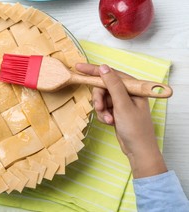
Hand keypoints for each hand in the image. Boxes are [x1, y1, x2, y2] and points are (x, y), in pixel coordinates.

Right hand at [76, 63, 166, 177]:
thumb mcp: (122, 104)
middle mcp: (127, 92)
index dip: (94, 71)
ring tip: (108, 119)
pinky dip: (103, 115)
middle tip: (99, 108)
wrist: (138, 150)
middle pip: (103, 87)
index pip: (111, 73)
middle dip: (99, 98)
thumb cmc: (135, 128)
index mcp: (133, 87)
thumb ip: (113, 85)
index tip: (79, 67)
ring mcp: (122, 102)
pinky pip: (103, 107)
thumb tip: (103, 68)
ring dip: (101, 109)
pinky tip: (109, 122)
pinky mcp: (117, 111)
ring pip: (102, 98)